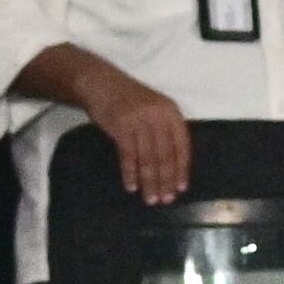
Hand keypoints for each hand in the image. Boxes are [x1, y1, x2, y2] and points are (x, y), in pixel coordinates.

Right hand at [80, 66, 191, 202]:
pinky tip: (132, 187)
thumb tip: (172, 167)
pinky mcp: (121, 126)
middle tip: (165, 200)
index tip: (181, 188)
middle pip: (165, 155)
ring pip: (148, 158)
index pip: (182, 145)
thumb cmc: (130, 100)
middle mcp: (158, 116)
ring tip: (150, 199)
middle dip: (165, 181)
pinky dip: (131, 173)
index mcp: (171, 112)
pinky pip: (128, 156)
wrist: (101, 84)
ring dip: (149, 182)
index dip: (182, 169)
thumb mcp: (154, 109)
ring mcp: (139, 120)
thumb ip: (165, 131)